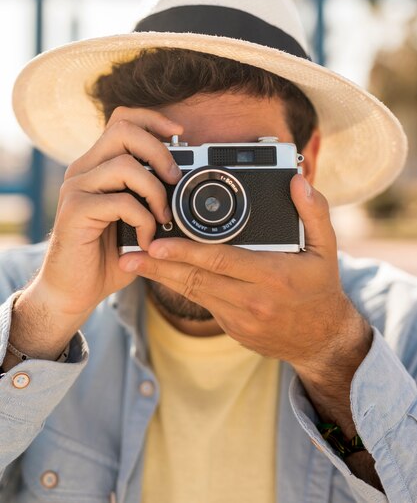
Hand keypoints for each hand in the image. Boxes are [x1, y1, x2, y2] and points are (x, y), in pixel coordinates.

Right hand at [26, 106, 182, 321]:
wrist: (74, 291)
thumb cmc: (107, 255)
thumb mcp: (135, 218)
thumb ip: (150, 194)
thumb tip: (186, 179)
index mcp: (97, 164)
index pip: (122, 120)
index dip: (153, 119)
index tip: (180, 134)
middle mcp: (83, 170)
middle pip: (123, 131)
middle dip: (159, 151)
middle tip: (175, 180)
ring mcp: (76, 188)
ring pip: (124, 166)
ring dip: (155, 192)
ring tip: (163, 218)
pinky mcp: (75, 211)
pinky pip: (121, 202)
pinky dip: (144, 221)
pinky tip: (146, 240)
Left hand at [121, 175, 368, 369]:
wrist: (321, 340)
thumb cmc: (321, 288)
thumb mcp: (326, 248)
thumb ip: (314, 212)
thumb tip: (296, 182)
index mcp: (272, 276)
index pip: (221, 261)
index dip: (186, 251)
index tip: (157, 242)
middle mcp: (251, 300)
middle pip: (196, 279)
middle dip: (159, 266)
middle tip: (128, 254)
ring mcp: (238, 317)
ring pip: (192, 293)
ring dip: (161, 276)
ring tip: (131, 262)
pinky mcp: (231, 327)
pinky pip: (200, 303)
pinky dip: (179, 287)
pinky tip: (160, 273)